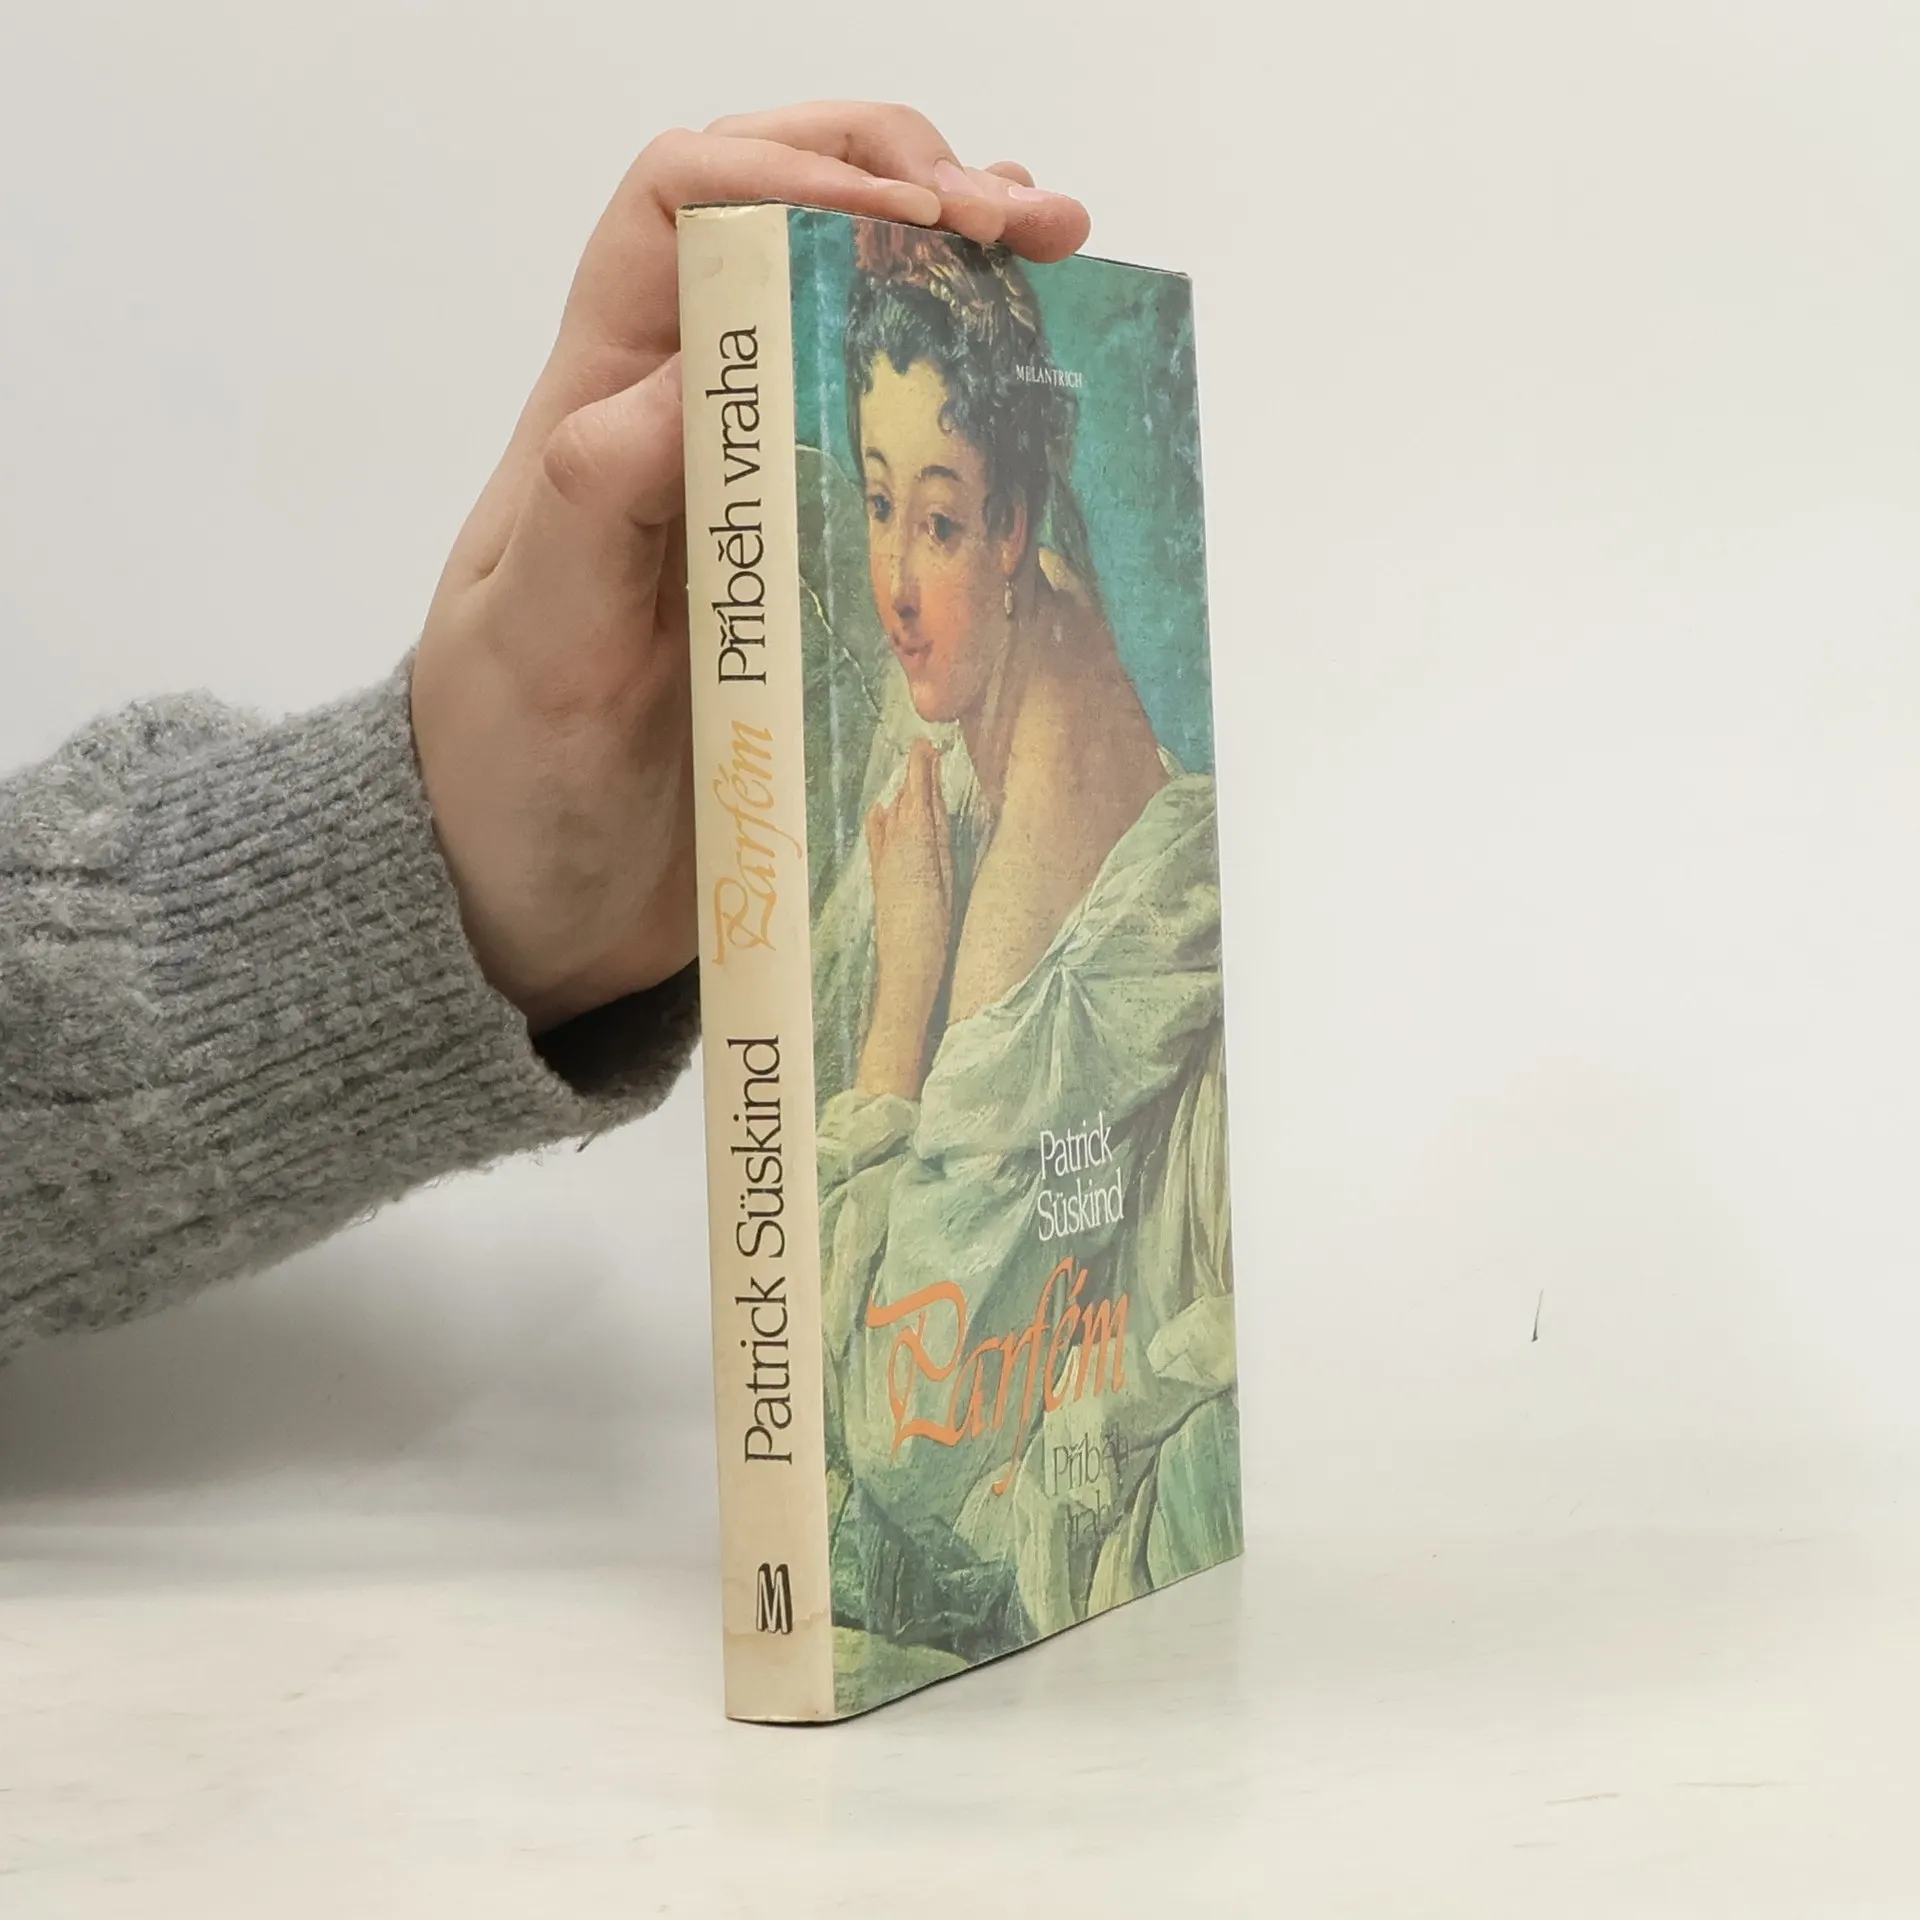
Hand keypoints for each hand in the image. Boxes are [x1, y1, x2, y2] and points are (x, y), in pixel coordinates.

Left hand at [410, 102, 1089, 1031]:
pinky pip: (899, 447)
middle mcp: (686, 424)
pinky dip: (974, 393)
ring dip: (955, 265)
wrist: (538, 899)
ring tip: (1059, 256)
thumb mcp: (535, 646)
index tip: (914, 217)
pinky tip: (1040, 385)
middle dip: (901, 178)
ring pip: (853, 315)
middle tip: (1020, 219)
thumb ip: (593, 508)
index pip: (680, 208)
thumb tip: (695, 378)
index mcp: (600, 412)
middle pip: (780, 221)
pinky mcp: (815, 565)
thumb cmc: (512, 774)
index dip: (793, 170)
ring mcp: (760, 490)